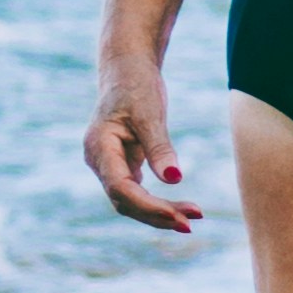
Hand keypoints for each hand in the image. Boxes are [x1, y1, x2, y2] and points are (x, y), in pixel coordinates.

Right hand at [84, 65, 200, 234]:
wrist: (127, 69)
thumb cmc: (136, 86)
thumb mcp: (150, 113)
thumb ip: (159, 148)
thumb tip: (174, 179)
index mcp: (99, 147)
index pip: (120, 188)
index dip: (148, 206)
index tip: (177, 215)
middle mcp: (99, 161)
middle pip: (125, 201)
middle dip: (157, 215)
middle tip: (192, 222)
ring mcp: (108, 166)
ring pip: (131, 202)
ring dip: (159, 213)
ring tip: (193, 217)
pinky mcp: (122, 166)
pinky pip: (137, 193)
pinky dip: (157, 203)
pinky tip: (180, 209)